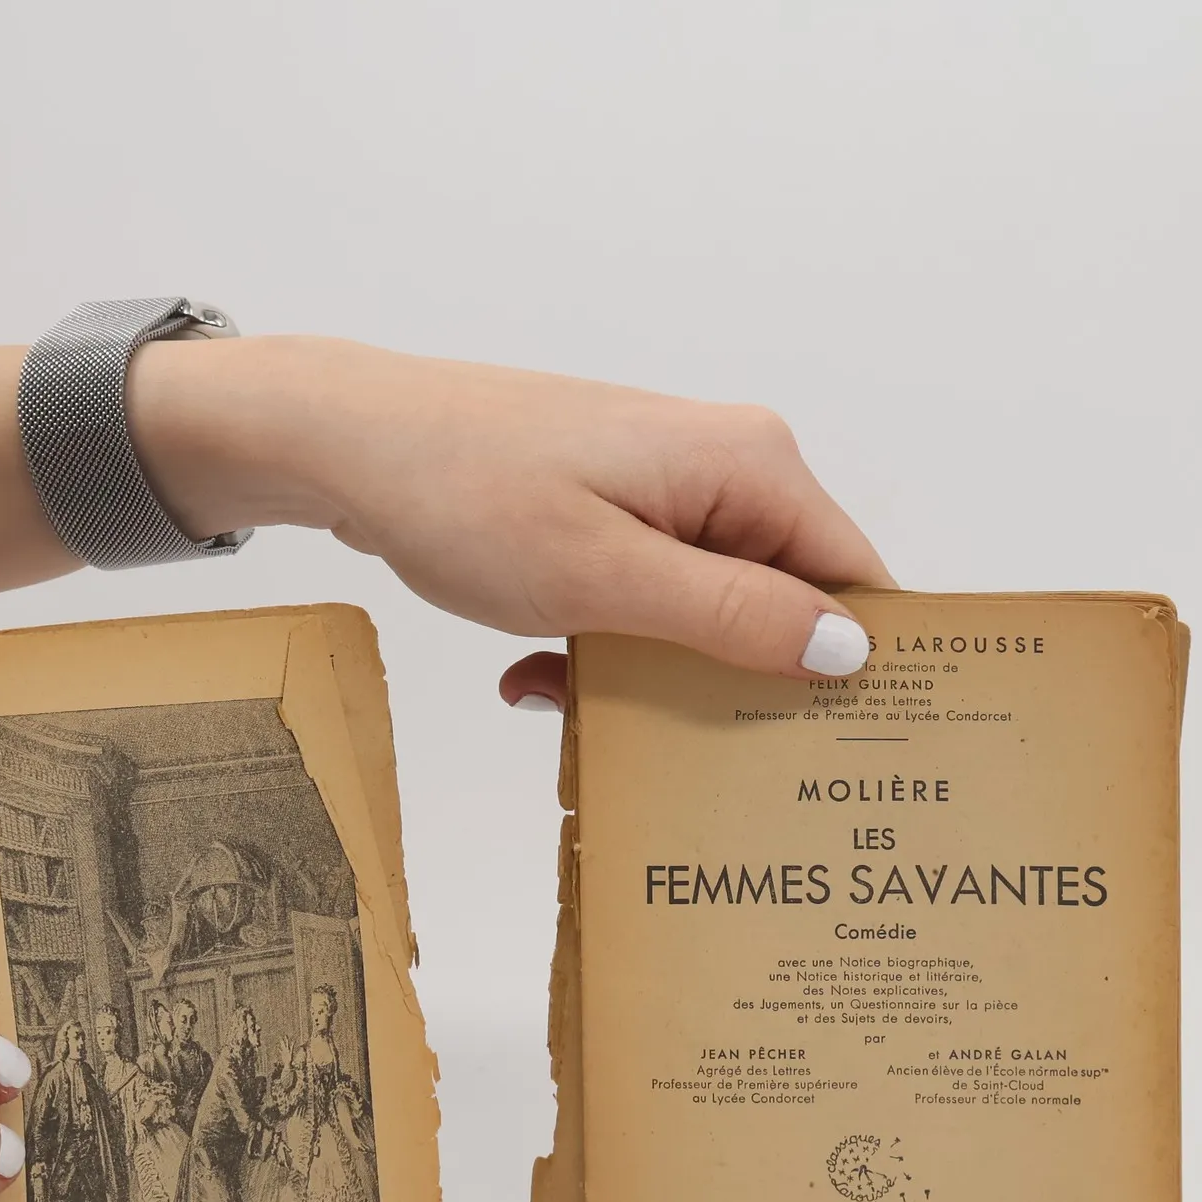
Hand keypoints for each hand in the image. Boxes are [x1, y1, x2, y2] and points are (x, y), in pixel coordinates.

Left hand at [130, 336, 892, 710]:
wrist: (343, 442)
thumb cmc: (468, 495)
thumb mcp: (605, 577)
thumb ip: (732, 617)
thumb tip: (849, 651)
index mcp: (751, 464)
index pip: (855, 579)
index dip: (857, 668)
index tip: (833, 756)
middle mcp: (726, 465)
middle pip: (787, 599)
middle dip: (739, 681)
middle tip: (700, 758)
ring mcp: (668, 485)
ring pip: (709, 609)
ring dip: (655, 671)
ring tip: (584, 708)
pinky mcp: (616, 507)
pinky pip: (650, 595)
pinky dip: (607, 643)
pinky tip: (542, 676)